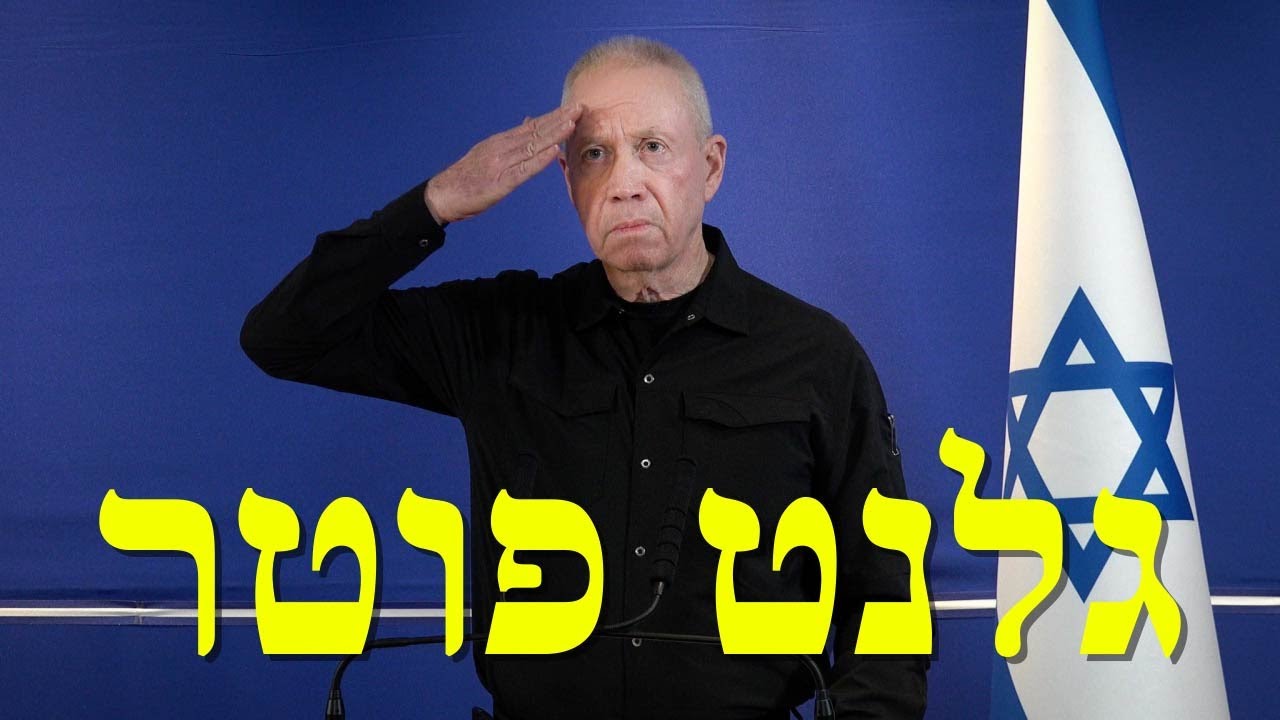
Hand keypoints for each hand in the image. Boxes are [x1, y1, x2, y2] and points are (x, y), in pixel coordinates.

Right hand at [424, 103, 582, 223]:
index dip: (553, 117)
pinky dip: (539, 160)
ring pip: (532, 146)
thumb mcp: (488, 152)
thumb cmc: (467, 178)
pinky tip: (553, 152)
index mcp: (500, 142)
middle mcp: (501, 148)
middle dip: (559, 119)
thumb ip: (510, 139)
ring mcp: (500, 164)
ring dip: (554, 134)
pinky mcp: (499, 182)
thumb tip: (529, 121)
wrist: (442, 195)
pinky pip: (523, 170)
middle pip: (535, 131)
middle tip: (580, 107)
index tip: (572, 108)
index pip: (532, 126)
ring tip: (572, 123)